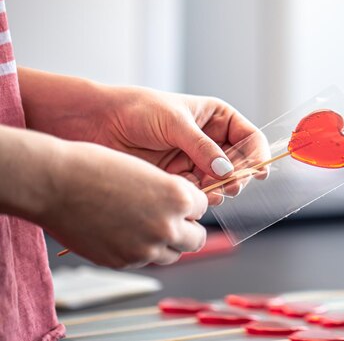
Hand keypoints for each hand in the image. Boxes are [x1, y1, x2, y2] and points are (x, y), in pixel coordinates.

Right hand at [42, 140, 208, 267]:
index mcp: (178, 197)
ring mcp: (146, 249)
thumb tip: (184, 211)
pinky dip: (141, 250)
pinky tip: (124, 231)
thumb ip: (170, 194)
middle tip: (170, 218)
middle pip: (197, 238)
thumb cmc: (97, 166)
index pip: (203, 207)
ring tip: (146, 225)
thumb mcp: (147, 172)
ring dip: (167, 242)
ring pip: (174, 254)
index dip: (190, 202)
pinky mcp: (123, 262)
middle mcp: (167, 226)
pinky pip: (145, 260)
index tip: (178, 199)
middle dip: (187, 228)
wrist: (54, 183)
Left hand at [95, 87, 271, 202]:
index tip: (256, 172)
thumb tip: (227, 170)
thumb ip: (202, 147)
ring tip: (213, 193)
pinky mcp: (181, 178)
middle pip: (240, 164)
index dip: (256, 155)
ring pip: (222, 182)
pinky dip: (201, 197)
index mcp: (217, 118)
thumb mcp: (175, 123)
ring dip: (221, 190)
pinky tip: (195, 196)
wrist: (100, 124)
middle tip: (231, 187)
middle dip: (239, 177)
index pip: (249, 138)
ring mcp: (197, 161)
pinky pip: (201, 192)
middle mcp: (211, 140)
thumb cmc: (138, 109)